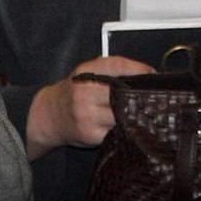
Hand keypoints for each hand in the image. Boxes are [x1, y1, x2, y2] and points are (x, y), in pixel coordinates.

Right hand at [25, 55, 155, 158]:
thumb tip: (147, 73)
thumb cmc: (74, 92)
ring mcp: (87, 115)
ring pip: (124, 114)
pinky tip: (127, 125)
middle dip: (140, 96)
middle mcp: (85, 93)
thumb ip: (113, 70)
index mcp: (86, 73)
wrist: (48, 115)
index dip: (139, 69)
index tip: (152, 74)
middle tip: (152, 97)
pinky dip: (125, 128)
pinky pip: (117, 130)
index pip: (118, 66)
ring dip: (135, 114)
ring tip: (141, 111)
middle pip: (124, 93)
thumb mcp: (87, 73)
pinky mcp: (91, 135)